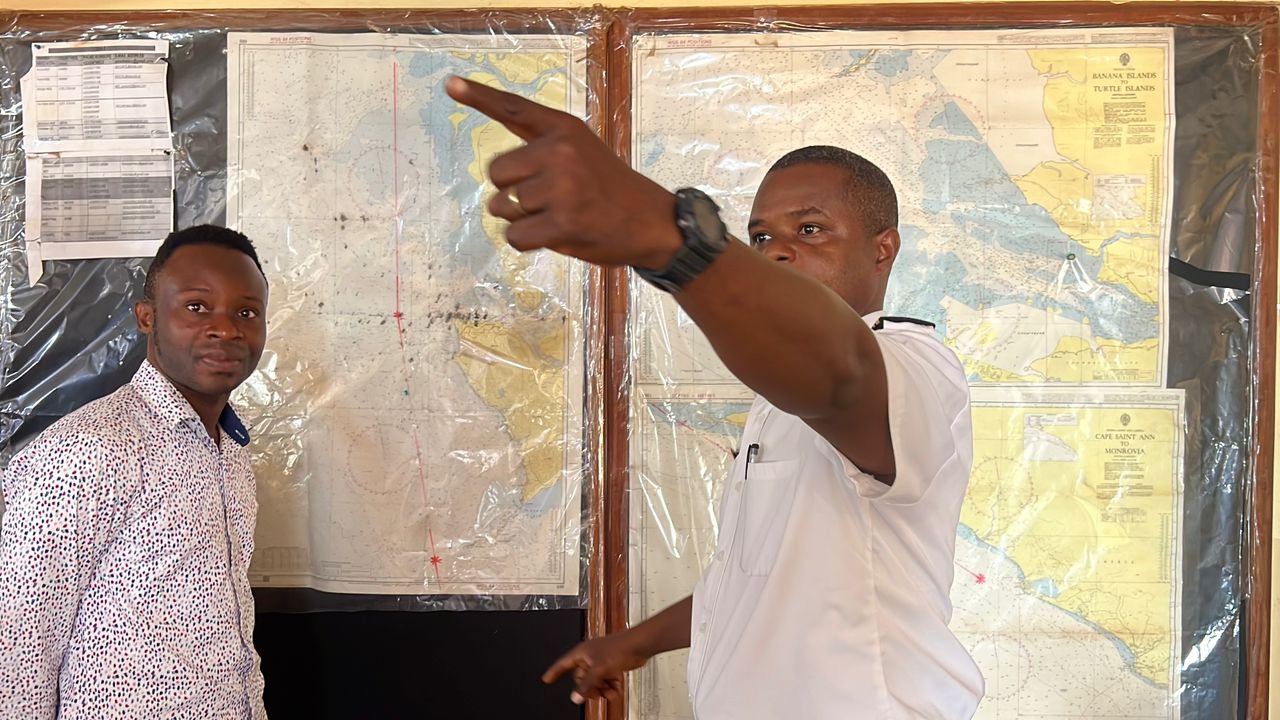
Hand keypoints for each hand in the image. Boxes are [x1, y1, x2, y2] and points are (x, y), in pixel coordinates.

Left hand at [445, 76, 681, 269]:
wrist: (650, 221)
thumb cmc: (607, 187)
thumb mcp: (581, 150)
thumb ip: (540, 146)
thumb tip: (495, 171)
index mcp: (563, 128)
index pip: (512, 108)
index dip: (478, 96)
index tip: (450, 85)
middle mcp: (560, 151)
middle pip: (496, 173)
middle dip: (510, 191)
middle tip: (546, 198)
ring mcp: (561, 188)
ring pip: (503, 207)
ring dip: (521, 218)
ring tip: (556, 215)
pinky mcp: (562, 223)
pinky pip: (515, 235)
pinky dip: (527, 241)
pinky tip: (555, 234)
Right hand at [542, 631, 649, 704]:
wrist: (638, 646)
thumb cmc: (619, 648)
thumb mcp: (599, 670)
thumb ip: (586, 685)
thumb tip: (575, 697)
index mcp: (582, 653)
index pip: (563, 663)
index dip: (554, 671)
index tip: (546, 679)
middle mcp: (589, 656)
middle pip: (582, 678)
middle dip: (589, 688)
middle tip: (595, 694)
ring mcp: (600, 661)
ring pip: (595, 681)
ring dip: (602, 689)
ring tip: (609, 694)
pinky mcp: (611, 665)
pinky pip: (605, 680)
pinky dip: (610, 686)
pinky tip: (615, 690)